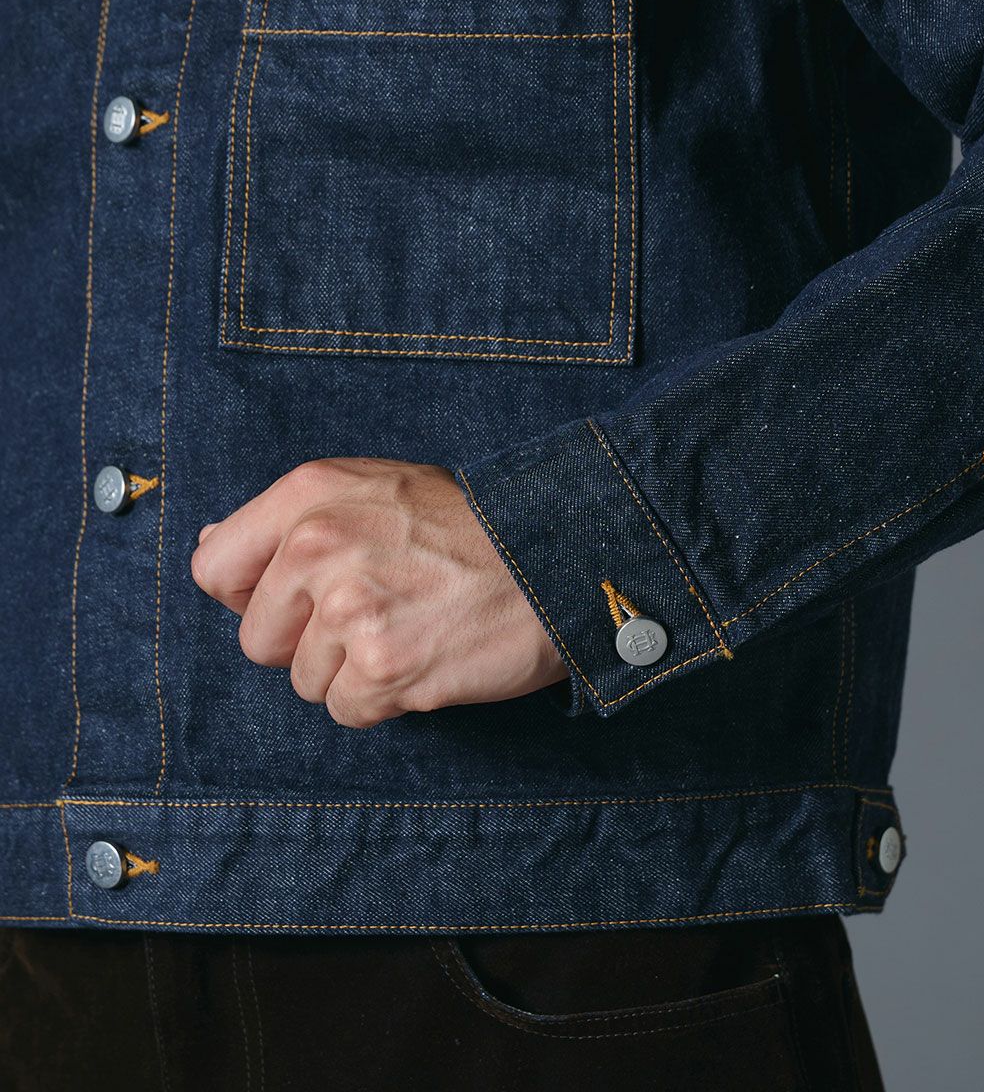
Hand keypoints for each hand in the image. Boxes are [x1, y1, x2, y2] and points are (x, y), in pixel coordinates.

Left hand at [190, 458, 567, 726]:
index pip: (213, 568)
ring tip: (410, 629)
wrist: (557, 554)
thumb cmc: (470, 524)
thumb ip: (293, 516)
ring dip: (352, 671)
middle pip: (258, 640)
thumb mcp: (374, 486)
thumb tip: (214, 544)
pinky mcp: (384, 668)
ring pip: (305, 681)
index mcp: (308, 495)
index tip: (295, 600)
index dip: (251, 595)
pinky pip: (347, 710)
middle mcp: (318, 546)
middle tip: (374, 613)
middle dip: (308, 642)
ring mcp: (350, 609)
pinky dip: (384, 699)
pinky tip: (425, 658)